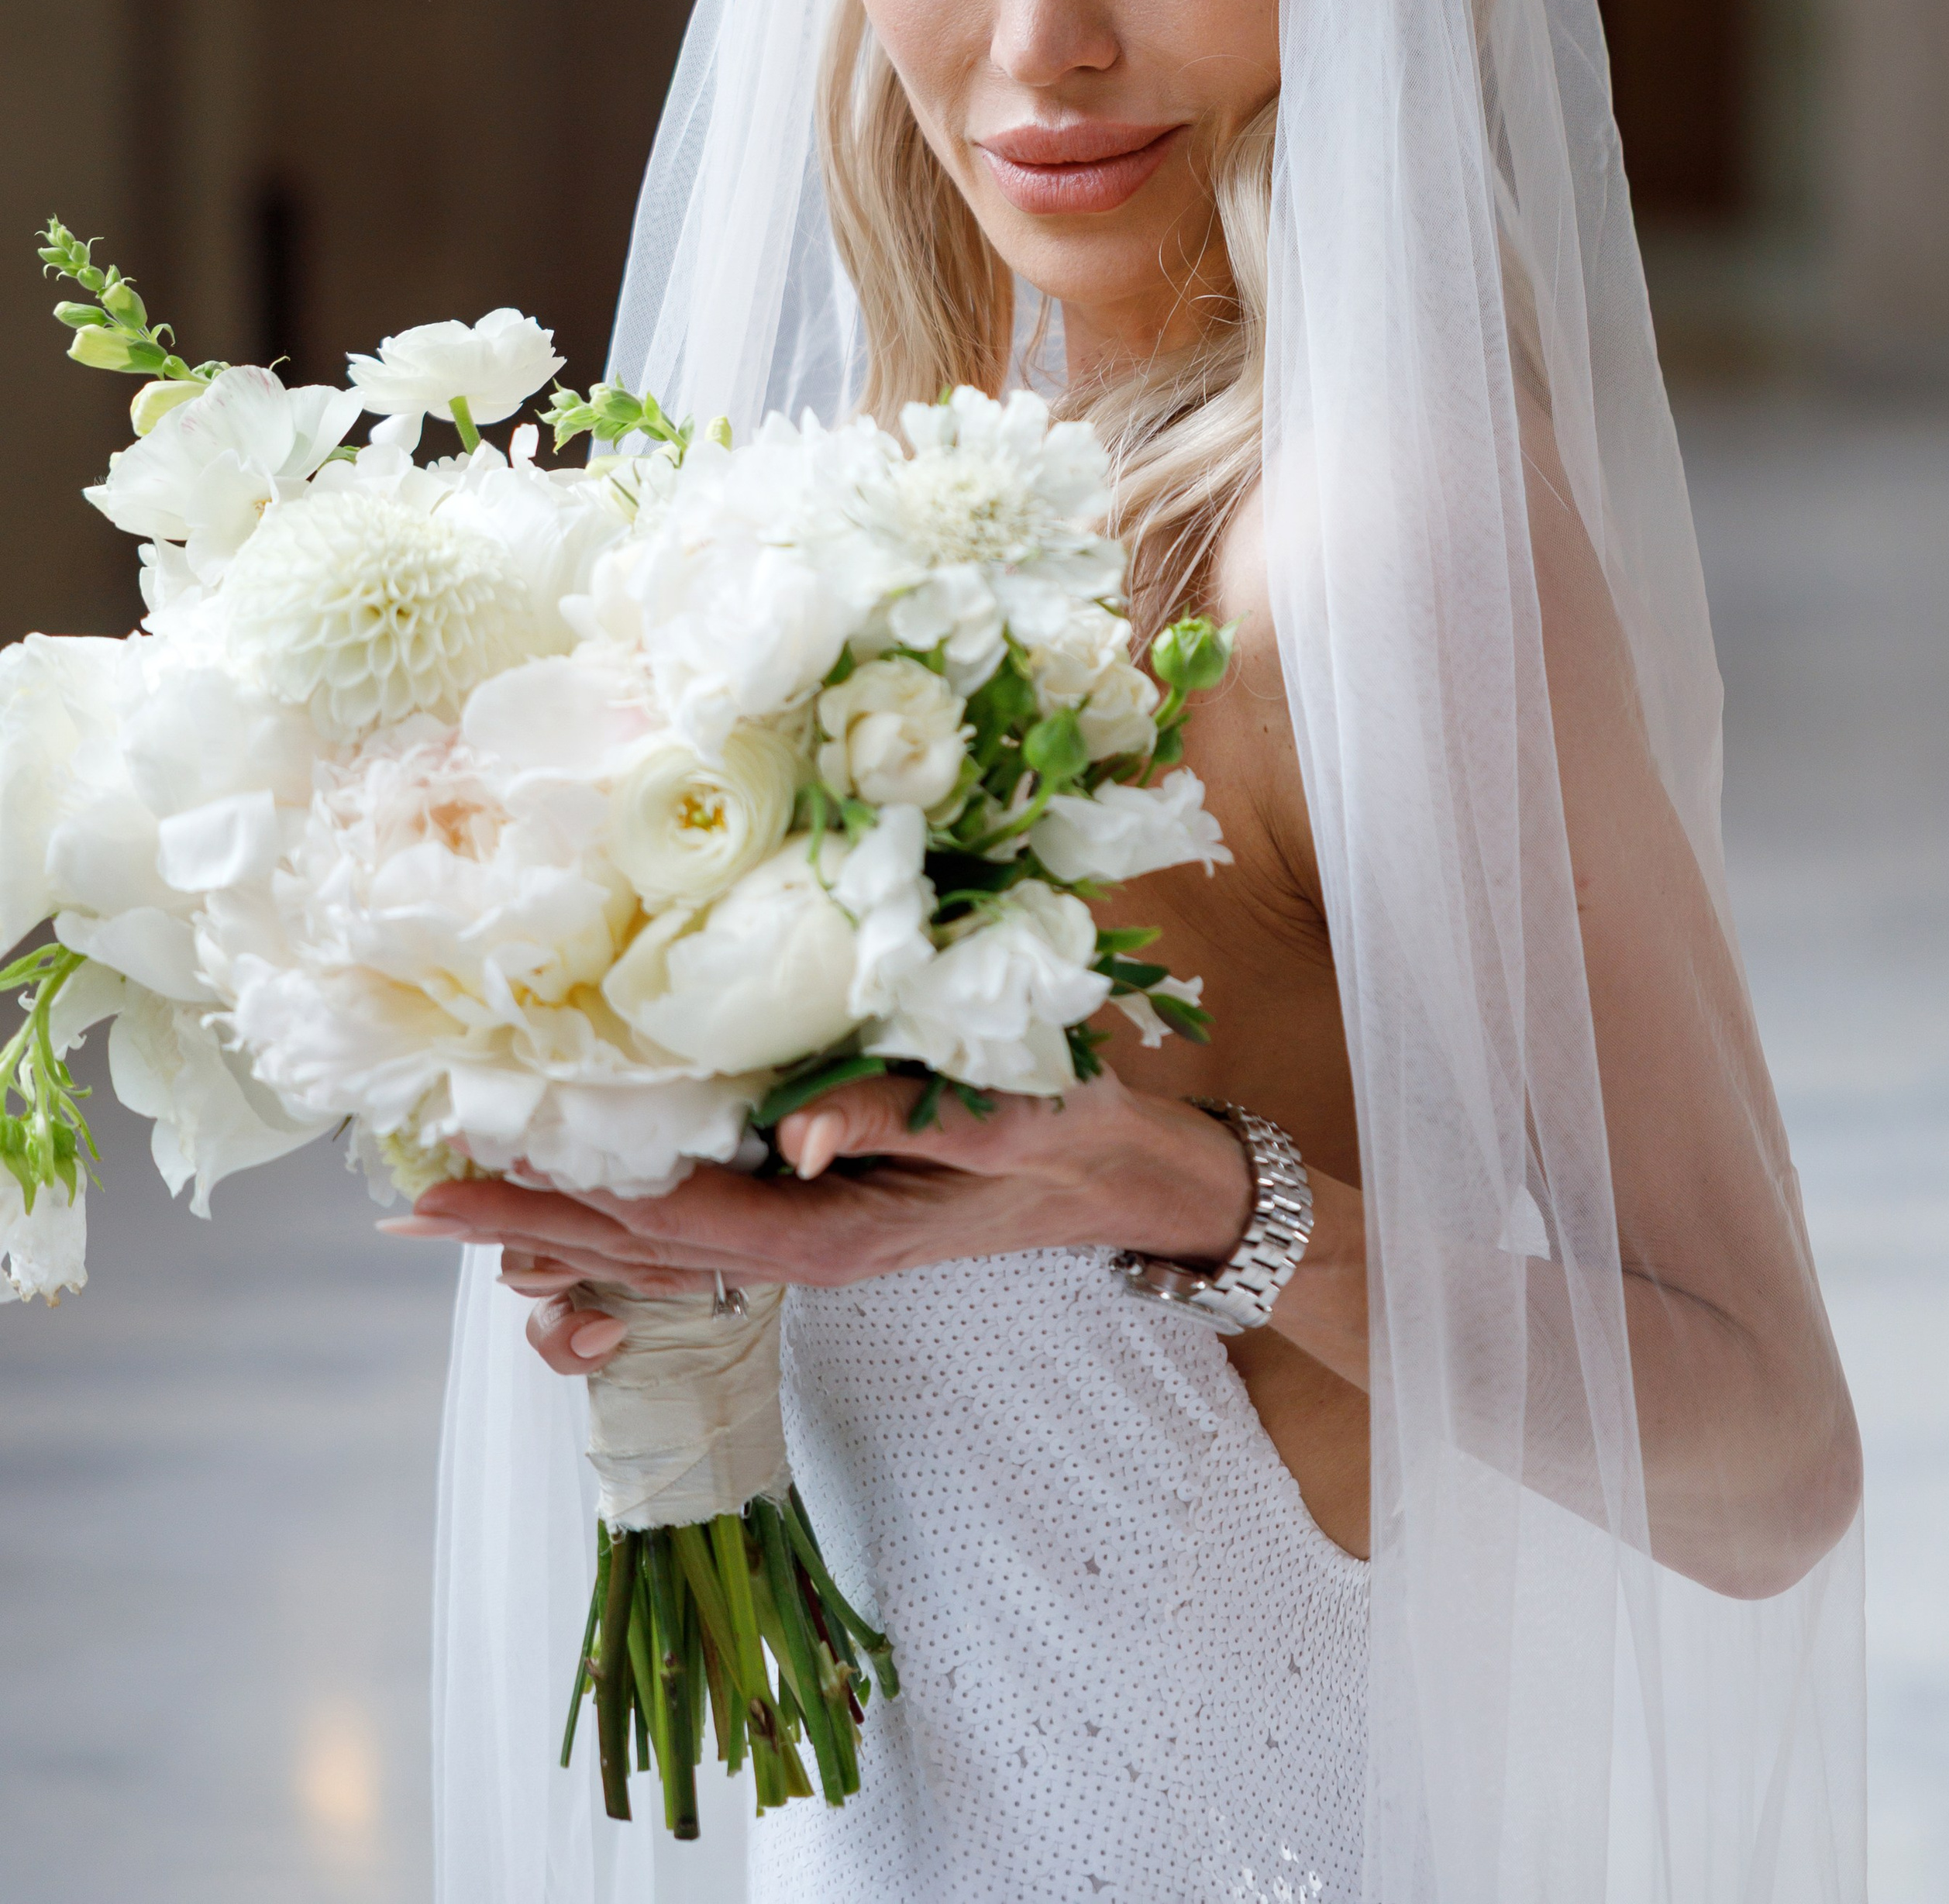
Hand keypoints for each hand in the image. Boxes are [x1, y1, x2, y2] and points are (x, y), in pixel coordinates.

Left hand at [382, 1071, 1253, 1380]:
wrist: (1121, 1179)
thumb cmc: (1064, 1137)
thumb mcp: (997, 1119)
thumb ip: (899, 1120)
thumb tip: (795, 1133)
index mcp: (823, 1233)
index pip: (658, 1216)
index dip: (556, 1194)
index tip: (460, 1175)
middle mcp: (796, 1248)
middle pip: (630, 1241)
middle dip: (519, 1220)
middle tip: (408, 1199)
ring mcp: (802, 1238)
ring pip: (650, 1241)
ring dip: (554, 1222)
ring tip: (458, 1208)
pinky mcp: (814, 1215)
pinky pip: (693, 1226)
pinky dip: (618, 1213)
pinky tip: (574, 1202)